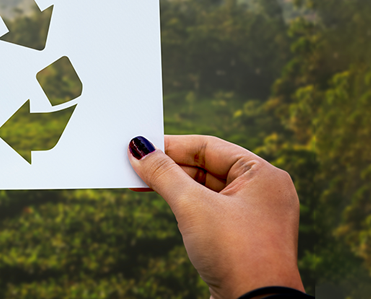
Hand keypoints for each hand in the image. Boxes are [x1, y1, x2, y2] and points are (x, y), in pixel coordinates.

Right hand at [127, 135, 303, 298]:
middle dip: (169, 168)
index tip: (139, 146)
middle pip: (206, 167)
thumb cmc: (236, 253)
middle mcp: (262, 191)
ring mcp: (254, 216)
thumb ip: (163, 173)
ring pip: (205, 189)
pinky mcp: (242, 238)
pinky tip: (165, 205)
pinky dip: (185, 206)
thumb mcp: (192, 206)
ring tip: (141, 184)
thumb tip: (138, 150)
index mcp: (263, 174)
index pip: (208, 146)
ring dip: (174, 187)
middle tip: (134, 166)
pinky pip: (209, 210)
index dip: (171, 145)